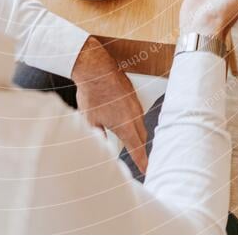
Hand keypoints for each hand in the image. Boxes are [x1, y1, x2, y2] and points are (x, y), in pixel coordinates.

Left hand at [71, 37, 147, 172]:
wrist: (96, 69)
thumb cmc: (92, 93)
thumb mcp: (90, 121)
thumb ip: (98, 137)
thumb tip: (102, 146)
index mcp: (126, 126)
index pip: (137, 149)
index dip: (142, 162)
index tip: (146, 170)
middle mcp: (134, 115)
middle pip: (142, 138)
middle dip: (141, 149)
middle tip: (140, 159)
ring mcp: (135, 104)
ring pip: (140, 124)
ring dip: (138, 133)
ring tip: (132, 140)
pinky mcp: (133, 95)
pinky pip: (137, 112)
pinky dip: (134, 120)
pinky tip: (125, 118)